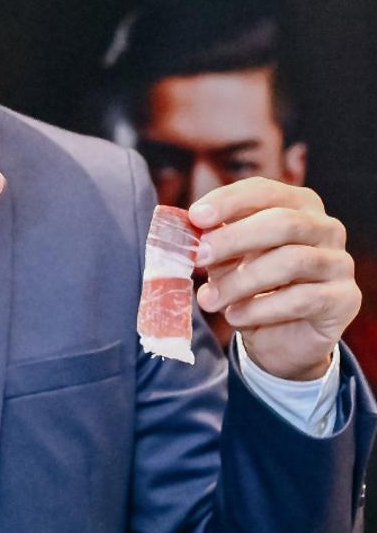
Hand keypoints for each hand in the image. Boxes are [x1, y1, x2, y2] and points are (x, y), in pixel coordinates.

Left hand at [189, 179, 360, 380]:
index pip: (265, 191)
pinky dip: (260, 308)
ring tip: (210, 300)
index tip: (196, 216)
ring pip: (292, 261)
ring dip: (242, 281)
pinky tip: (235, 316)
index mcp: (299, 206)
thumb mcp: (228, 261)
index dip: (230, 200)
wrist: (281, 340)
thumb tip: (188, 228)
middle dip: (234, 238)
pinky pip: (301, 299)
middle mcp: (326, 228)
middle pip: (282, 222)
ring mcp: (339, 263)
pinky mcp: (344, 299)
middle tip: (198, 257)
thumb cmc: (254, 289)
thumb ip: (215, 243)